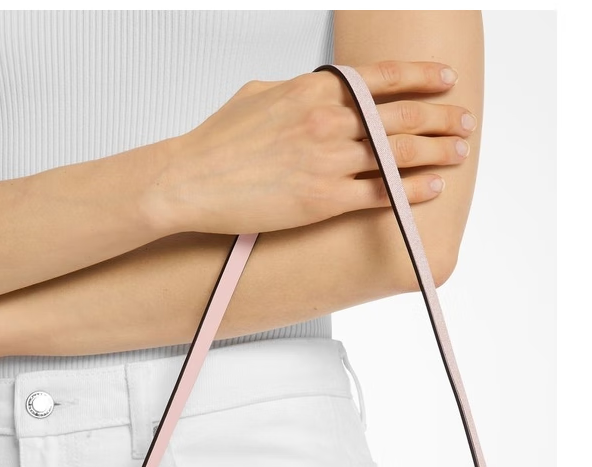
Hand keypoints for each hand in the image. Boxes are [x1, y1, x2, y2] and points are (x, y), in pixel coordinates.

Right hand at [152, 60, 475, 234]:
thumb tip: (320, 93)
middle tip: (464, 123)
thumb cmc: (218, 141)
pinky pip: (378, 195)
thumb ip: (299, 91)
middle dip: (441, 119)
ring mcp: (328, 162)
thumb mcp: (260, 94)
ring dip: (436, 154)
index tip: (446, 81)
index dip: (422, 78)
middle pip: (401, 118)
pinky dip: (409, 193)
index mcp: (314, 91)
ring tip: (459, 154)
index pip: (383, 78)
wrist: (191, 181)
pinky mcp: (323, 201)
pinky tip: (430, 190)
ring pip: (397, 157)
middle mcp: (328, 122)